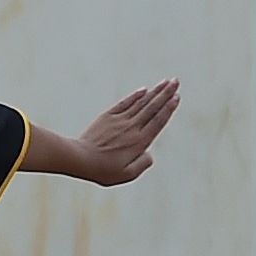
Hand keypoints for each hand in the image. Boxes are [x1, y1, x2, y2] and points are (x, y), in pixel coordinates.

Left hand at [58, 80, 179, 185]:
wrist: (78, 158)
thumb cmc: (102, 170)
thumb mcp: (126, 174)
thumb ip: (142, 164)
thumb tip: (149, 153)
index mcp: (139, 141)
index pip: (158, 121)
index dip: (168, 108)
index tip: (177, 97)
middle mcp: (131, 128)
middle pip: (152, 107)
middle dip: (166, 93)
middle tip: (176, 81)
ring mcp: (119, 120)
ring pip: (141, 102)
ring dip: (155, 91)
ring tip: (166, 81)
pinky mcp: (107, 117)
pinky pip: (124, 103)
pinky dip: (135, 96)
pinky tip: (144, 89)